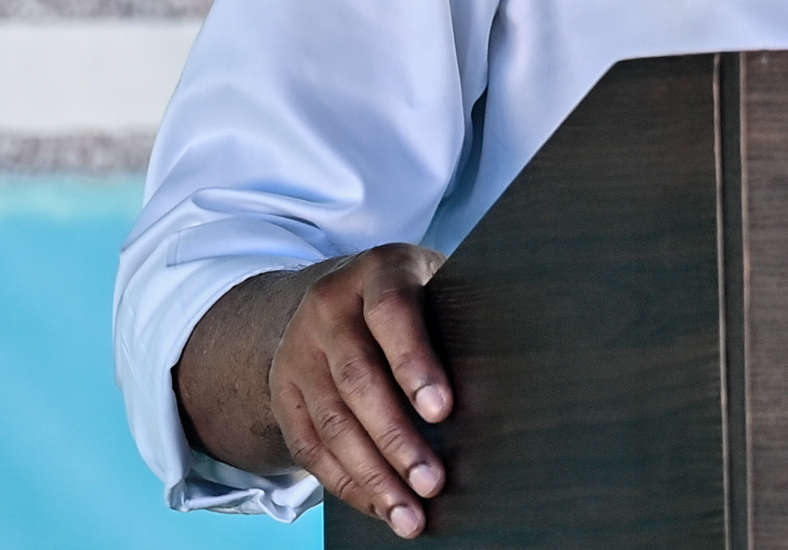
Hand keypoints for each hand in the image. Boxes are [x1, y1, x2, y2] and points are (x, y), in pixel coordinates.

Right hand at [178, 244, 453, 535]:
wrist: (334, 296)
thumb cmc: (414, 296)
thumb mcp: (435, 283)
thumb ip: (457, 317)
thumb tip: (504, 380)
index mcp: (378, 272)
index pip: (393, 314)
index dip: (416, 363)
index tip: (444, 411)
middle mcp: (328, 309)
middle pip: (358, 380)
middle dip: (396, 438)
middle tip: (433, 483)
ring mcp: (298, 352)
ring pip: (331, 423)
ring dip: (372, 476)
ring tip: (410, 514)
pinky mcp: (282, 394)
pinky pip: (309, 448)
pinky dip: (347, 484)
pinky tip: (380, 506)